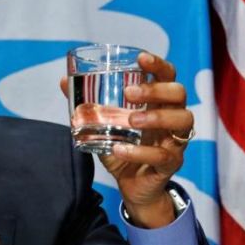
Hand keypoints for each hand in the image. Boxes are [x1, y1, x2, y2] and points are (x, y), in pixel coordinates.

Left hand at [60, 52, 193, 227]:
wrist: (132, 186)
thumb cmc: (123, 147)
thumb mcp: (103, 124)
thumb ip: (88, 104)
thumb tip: (62, 81)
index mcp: (158, 103)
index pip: (167, 76)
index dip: (158, 65)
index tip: (140, 58)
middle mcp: (172, 118)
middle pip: (179, 93)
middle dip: (155, 89)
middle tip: (129, 93)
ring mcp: (175, 141)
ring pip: (182, 120)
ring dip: (156, 116)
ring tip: (131, 120)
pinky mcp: (171, 164)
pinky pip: (164, 155)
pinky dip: (140, 151)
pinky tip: (120, 148)